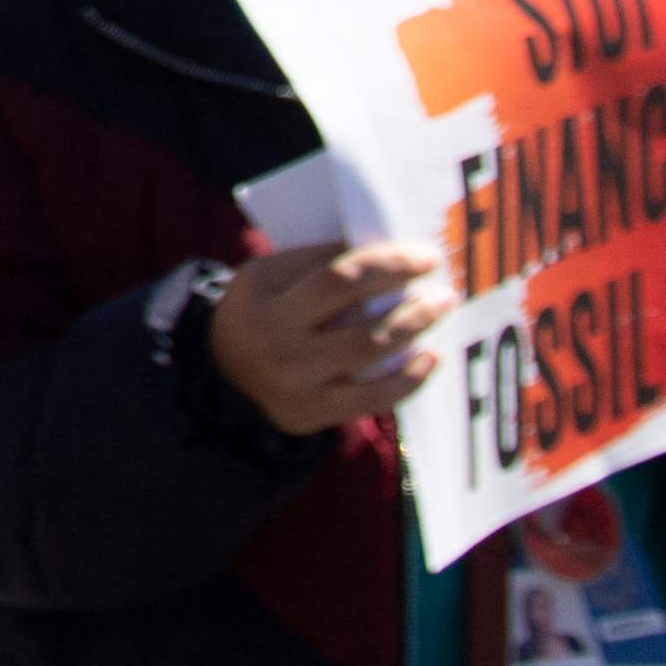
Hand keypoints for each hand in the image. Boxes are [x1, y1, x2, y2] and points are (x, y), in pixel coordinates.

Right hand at [206, 240, 454, 434]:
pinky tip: (431, 357)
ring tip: (441, 306)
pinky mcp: (312, 411)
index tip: (421, 255)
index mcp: (258, 288)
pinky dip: (409, 378)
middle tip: (438, 274)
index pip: (332, 268)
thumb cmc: (260, 315)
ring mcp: (293, 376)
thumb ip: (313, 266)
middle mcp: (273, 332)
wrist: (223, 379)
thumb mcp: (266, 280)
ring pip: (368, 345)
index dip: (384, 260)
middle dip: (400, 277)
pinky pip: (372, 396)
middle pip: (349, 297)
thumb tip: (387, 254)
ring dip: (415, 322)